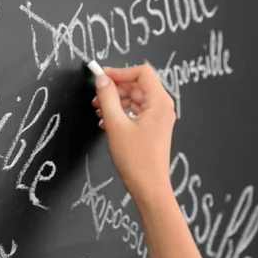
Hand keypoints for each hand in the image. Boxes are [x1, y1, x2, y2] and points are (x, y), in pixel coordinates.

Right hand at [92, 64, 175, 200]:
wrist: (148, 186)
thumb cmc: (137, 160)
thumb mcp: (115, 124)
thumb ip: (107, 98)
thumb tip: (101, 80)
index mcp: (159, 102)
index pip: (141, 72)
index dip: (119, 72)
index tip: (101, 76)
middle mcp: (162, 107)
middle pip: (136, 84)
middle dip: (114, 88)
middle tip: (96, 96)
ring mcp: (158, 117)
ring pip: (134, 98)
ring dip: (115, 100)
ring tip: (98, 110)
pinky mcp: (152, 127)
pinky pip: (135, 110)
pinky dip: (120, 111)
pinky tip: (105, 121)